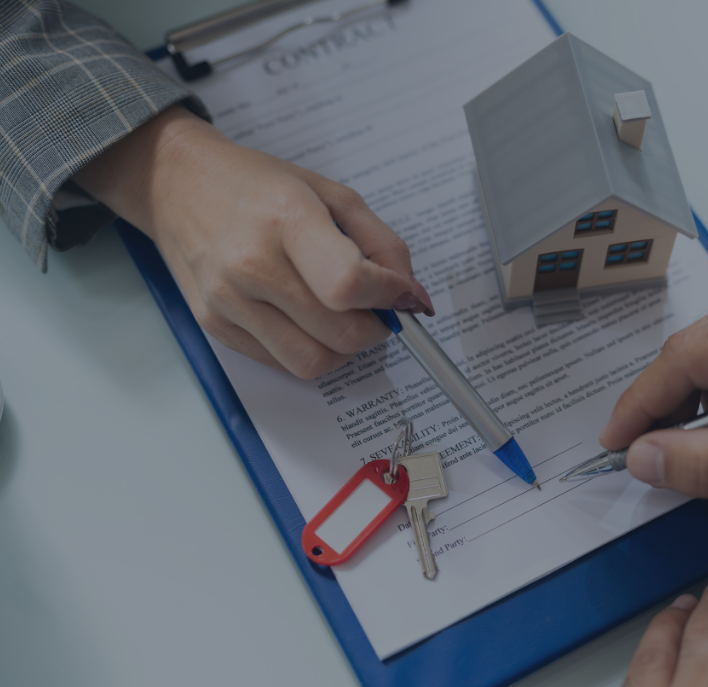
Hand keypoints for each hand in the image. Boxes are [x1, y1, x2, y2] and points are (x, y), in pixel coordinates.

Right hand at [73, 105, 432, 377]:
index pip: (349, 284)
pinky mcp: (213, 326)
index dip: (387, 297)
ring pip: (313, 362)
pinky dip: (307, 350)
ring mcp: (227, 300)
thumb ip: (383, 244)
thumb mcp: (332, 194)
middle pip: (340, 334)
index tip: (397, 292)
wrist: (177, 184)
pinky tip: (304, 318)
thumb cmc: (257, 186)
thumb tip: (412, 296)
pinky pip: (281, 364)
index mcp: (285, 219)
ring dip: (342, 349)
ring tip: (341, 317)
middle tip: (374, 309)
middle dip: (374, 328)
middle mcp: (251, 264)